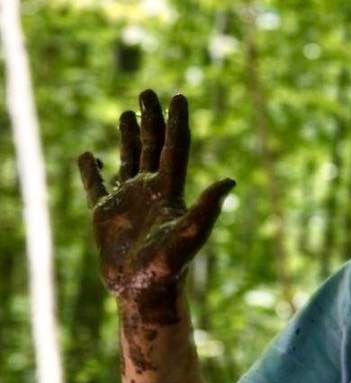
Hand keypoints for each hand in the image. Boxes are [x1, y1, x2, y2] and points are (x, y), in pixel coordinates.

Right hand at [76, 90, 233, 319]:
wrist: (144, 291)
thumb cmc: (170, 267)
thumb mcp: (191, 234)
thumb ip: (208, 207)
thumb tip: (230, 181)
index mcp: (170, 190)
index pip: (175, 147)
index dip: (176, 122)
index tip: (178, 95)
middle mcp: (151, 191)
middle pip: (152, 145)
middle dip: (151, 118)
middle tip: (148, 91)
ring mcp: (128, 201)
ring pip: (128, 159)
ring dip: (128, 136)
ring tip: (127, 113)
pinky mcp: (104, 216)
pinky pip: (96, 187)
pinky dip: (90, 171)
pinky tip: (88, 156)